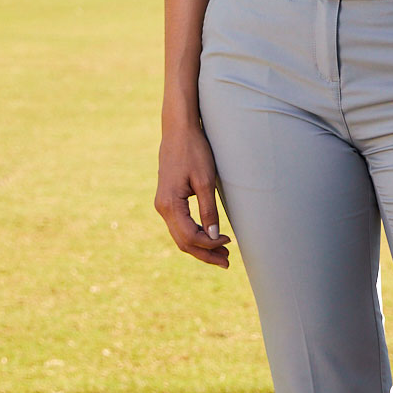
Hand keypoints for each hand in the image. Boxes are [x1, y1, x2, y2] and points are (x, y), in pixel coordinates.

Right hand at [155, 122, 231, 266]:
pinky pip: (179, 225)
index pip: (190, 236)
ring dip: (201, 246)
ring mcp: (163, 205)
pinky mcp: (168, 200)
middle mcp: (162, 208)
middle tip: (227, 262)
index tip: (230, 242)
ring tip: (222, 253)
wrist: (178, 130)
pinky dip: (194, 235)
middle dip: (205, 254)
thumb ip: (208, 211)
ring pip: (180, 236)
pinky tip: (210, 237)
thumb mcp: (205, 180)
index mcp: (169, 204)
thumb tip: (215, 237)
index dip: (210, 244)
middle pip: (183, 242)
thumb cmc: (194, 151)